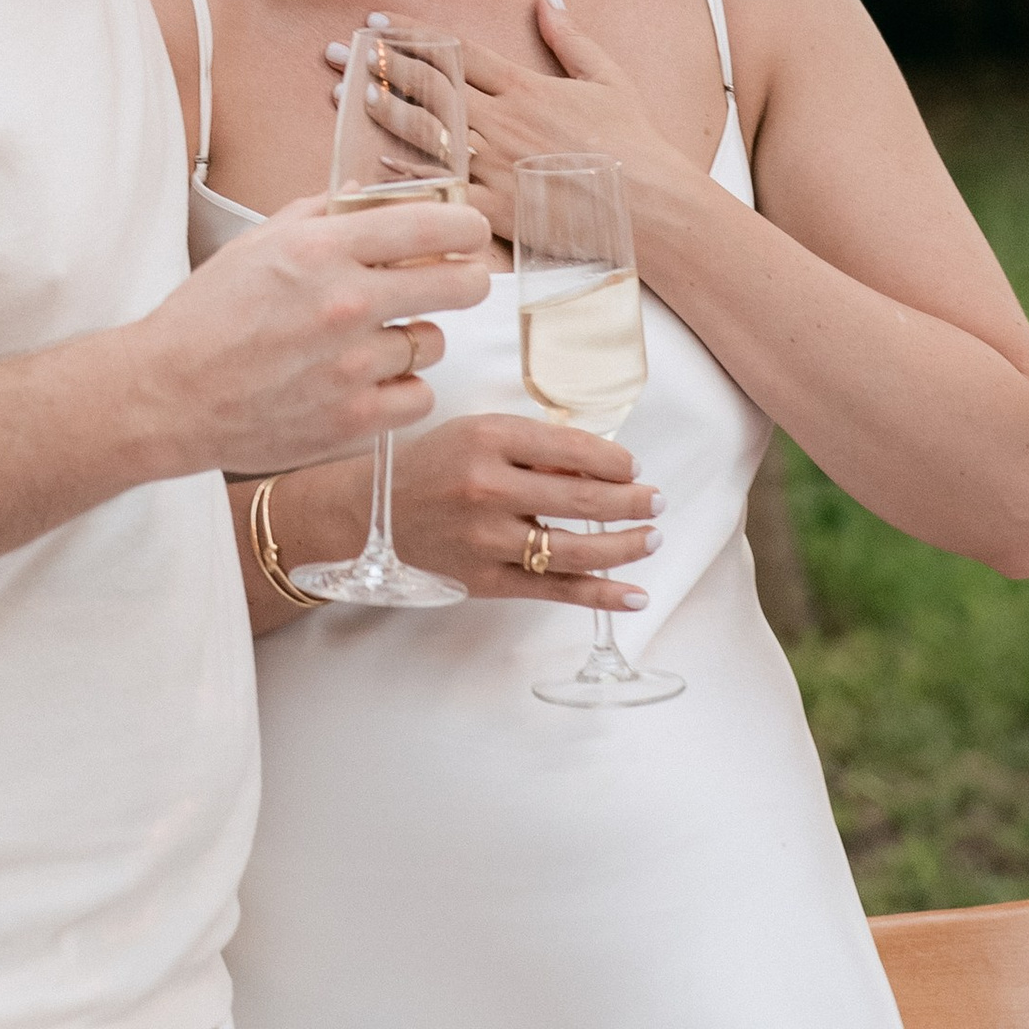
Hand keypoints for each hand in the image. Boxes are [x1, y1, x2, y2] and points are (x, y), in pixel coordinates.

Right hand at [143, 190, 490, 482]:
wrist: (170, 395)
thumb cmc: (206, 315)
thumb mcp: (257, 243)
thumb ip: (318, 213)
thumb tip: (367, 195)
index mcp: (320, 250)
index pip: (428, 226)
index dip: (465, 226)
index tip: (472, 230)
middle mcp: (345, 304)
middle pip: (456, 285)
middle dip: (466, 277)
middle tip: (460, 279)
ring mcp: (353, 367)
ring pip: (433, 343)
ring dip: (416, 337)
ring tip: (380, 338)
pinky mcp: (355, 420)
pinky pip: (418, 396)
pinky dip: (402, 388)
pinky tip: (372, 379)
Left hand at [328, 0, 695, 243]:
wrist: (657, 208)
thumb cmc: (635, 144)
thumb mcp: (607, 78)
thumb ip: (569, 37)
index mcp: (526, 87)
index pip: (457, 51)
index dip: (413, 34)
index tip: (377, 21)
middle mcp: (505, 121)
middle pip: (429, 85)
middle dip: (380, 65)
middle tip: (336, 51)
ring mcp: (499, 166)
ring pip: (428, 132)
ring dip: (382, 111)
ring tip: (342, 96)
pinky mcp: (500, 209)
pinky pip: (446, 189)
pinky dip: (407, 174)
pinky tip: (373, 160)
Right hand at [333, 410, 660, 610]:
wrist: (371, 514)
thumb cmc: (430, 466)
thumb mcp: (474, 434)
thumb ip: (531, 447)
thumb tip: (596, 465)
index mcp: (486, 438)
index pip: (569, 447)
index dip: (612, 459)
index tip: (633, 466)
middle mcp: (487, 487)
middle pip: (580, 500)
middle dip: (630, 501)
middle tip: (657, 500)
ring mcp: (488, 539)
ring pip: (575, 549)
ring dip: (624, 545)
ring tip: (651, 537)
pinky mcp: (487, 580)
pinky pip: (555, 591)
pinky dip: (600, 595)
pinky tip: (633, 593)